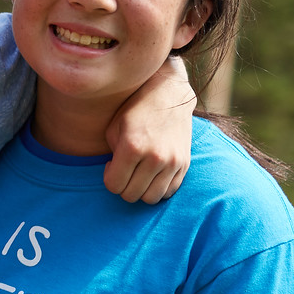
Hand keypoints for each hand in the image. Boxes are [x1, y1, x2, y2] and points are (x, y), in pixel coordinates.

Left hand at [104, 56, 194, 202]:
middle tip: (123, 169)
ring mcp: (173, 162)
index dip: (108, 177)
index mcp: (132, 147)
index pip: (114, 185)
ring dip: (140, 191)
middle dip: (122, 186)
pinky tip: (151, 174)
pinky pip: (168, 192)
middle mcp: (155, 158)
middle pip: (131, 195)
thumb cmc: (134, 110)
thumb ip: (112, 155)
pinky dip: (157, 188)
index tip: (111, 164)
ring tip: (137, 173)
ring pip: (151, 198)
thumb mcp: (114, 128)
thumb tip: (115, 176)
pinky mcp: (185, 165)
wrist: (168, 95)